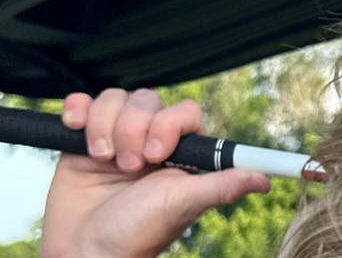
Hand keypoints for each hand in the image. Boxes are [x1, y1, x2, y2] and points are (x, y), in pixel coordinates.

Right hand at [39, 88, 271, 257]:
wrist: (82, 251)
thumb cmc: (135, 234)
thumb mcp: (181, 206)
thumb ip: (221, 187)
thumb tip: (265, 180)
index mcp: (181, 154)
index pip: (184, 111)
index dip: (169, 125)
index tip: (157, 156)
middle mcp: (150, 141)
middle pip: (148, 101)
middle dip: (133, 130)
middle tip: (129, 167)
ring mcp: (116, 139)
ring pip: (115, 99)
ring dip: (105, 127)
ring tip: (102, 160)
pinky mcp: (83, 140)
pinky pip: (83, 103)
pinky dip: (78, 110)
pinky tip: (76, 131)